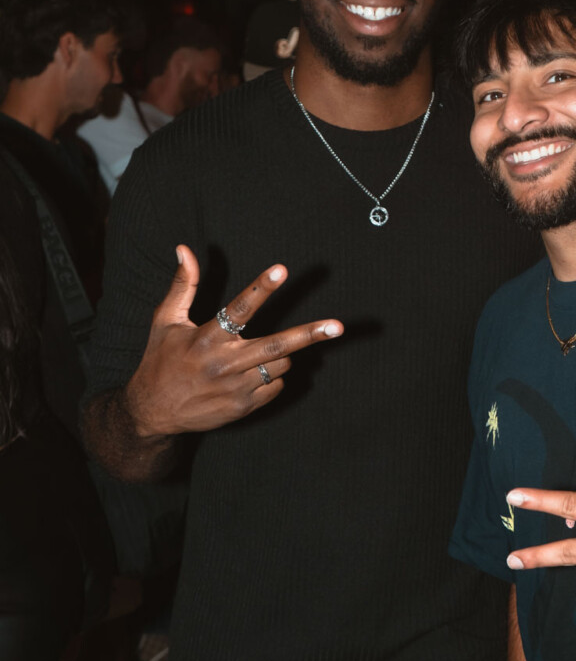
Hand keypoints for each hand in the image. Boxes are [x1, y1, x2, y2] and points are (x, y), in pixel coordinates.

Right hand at [125, 244, 342, 438]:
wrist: (152, 411)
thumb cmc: (160, 360)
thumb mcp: (165, 321)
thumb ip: (182, 285)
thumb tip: (184, 248)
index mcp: (206, 337)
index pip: (239, 308)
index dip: (262, 287)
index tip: (281, 268)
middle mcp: (224, 363)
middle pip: (275, 346)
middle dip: (309, 335)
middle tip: (338, 327)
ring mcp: (236, 388)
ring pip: (280, 365)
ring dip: (280, 355)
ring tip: (254, 355)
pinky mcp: (243, 407)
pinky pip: (274, 386)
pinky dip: (272, 377)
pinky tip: (250, 376)